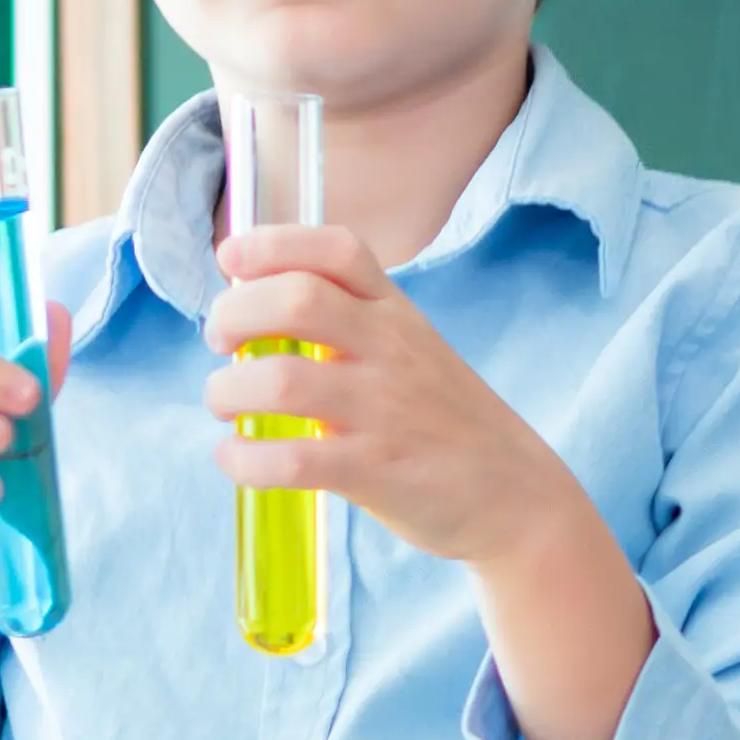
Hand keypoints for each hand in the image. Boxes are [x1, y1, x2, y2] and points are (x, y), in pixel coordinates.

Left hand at [197, 232, 605, 594]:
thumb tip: (254, 311)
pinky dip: (245, 459)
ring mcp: (384, 411)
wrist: (518, 497)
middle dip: (235, 313)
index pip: (336, 249)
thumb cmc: (447, 424)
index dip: (272, 242)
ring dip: (228, 390)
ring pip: (282, 381)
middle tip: (221, 342)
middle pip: (298, 299)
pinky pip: (293, 460)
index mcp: (396, 314)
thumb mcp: (412, 351)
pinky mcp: (376, 471)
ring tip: (225, 403)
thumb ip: (350, 325)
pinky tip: (237, 457)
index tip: (230, 257)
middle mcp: (390, 350)